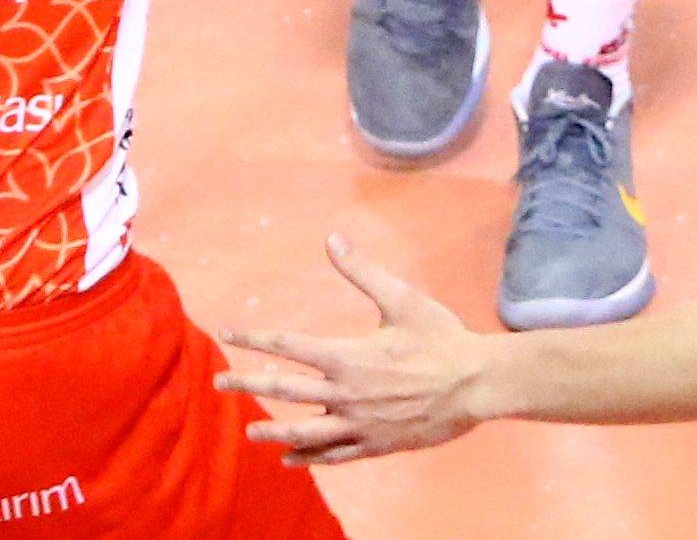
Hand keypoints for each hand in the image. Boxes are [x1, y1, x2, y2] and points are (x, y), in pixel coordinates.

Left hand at [216, 237, 496, 465]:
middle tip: (219, 385)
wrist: (476, 384)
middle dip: (248, 385)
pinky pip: (335, 455)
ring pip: (305, 433)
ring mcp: (359, 424)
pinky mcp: (375, 445)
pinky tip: (293, 458)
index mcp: (347, 357)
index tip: (226, 334)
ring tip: (250, 432)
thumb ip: (362, 271)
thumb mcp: (402, 299)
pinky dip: (310, 458)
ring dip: (274, 432)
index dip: (253, 338)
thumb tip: (333, 239)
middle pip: (284, 392)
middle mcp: (345, 395)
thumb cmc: (440, 339)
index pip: (286, 346)